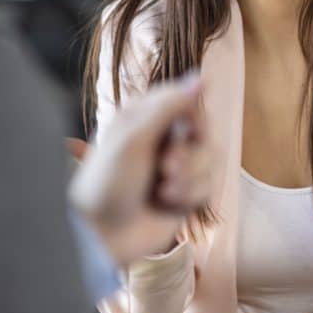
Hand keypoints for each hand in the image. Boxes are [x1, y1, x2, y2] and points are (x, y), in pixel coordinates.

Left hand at [67, 74, 210, 264]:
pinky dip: (190, 195)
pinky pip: (208, 185)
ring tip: (163, 190)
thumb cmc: (106, 182)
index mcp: (144, 118)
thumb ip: (168, 105)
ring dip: (189, 176)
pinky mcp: (184, 195)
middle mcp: (162, 139)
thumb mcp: (133, 137)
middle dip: (190, 151)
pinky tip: (165, 203)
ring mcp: (174, 168)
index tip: (189, 127)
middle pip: (204, 130)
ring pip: (210, 159)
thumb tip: (200, 77)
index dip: (194, 113)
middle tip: (167, 166)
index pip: (186, 99)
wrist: (101, 235)